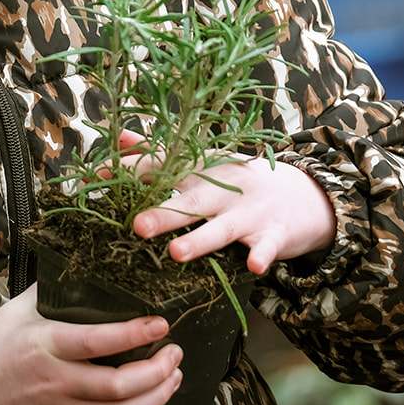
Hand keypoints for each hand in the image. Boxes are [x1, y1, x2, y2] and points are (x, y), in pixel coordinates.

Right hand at [0, 285, 182, 404]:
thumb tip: (77, 262)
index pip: (99, 341)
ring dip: (158, 397)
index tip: (161, 323)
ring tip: (174, 378)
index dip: (135, 333)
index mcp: (47, 347)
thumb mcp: (15, 312)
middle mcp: (59, 383)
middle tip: (175, 352)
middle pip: (120, 385)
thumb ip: (49, 290)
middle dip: (158, 370)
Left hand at [122, 131, 335, 274]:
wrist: (304, 194)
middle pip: (190, 202)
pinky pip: (267, 246)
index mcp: (201, 172)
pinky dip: (262, 254)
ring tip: (177, 253)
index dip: (131, 171)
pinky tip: (254, 266)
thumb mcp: (204, 165)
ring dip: (200, 239)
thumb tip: (119, 139)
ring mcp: (249, 212)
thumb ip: (160, 155)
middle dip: (164, 213)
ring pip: (222, 228)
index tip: (99, 175)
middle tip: (137, 226)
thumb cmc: (241, 184)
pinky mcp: (274, 234)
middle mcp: (222, 190)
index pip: (163, 168)